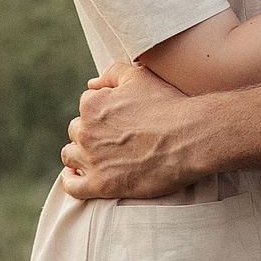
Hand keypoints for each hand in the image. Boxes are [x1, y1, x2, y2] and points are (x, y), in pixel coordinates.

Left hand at [61, 61, 200, 199]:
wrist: (189, 138)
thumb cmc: (168, 105)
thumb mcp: (140, 77)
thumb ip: (111, 74)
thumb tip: (91, 83)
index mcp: (92, 104)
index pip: (86, 105)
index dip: (101, 111)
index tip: (116, 119)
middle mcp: (86, 131)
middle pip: (76, 130)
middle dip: (89, 133)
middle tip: (111, 138)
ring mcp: (92, 160)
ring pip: (70, 156)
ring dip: (78, 154)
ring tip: (93, 157)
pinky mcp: (101, 184)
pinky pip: (73, 187)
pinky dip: (71, 181)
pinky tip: (76, 177)